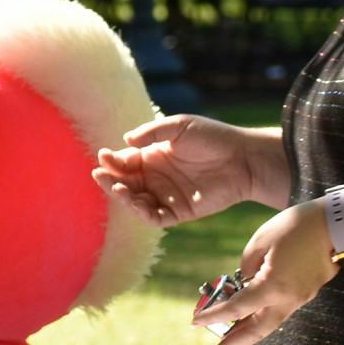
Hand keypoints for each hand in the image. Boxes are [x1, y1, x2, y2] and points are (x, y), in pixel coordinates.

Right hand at [92, 114, 257, 225]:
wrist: (243, 158)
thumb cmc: (212, 137)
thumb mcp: (179, 127)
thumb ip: (151, 133)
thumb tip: (126, 140)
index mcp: (153, 156)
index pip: (124, 162)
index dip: (111, 161)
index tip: (103, 156)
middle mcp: (156, 177)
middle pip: (125, 183)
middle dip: (110, 180)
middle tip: (100, 175)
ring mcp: (166, 195)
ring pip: (136, 202)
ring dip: (123, 197)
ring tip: (118, 188)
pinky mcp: (179, 211)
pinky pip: (155, 218)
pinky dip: (142, 214)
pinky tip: (136, 203)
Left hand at [194, 200, 335, 344]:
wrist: (336, 223)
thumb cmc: (295, 226)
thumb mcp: (260, 241)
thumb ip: (246, 266)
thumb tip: (244, 283)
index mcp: (273, 286)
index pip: (236, 308)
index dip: (213, 316)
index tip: (194, 323)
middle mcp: (288, 299)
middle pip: (256, 331)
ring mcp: (301, 298)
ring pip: (270, 324)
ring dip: (248, 334)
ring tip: (229, 342)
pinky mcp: (308, 292)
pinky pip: (281, 310)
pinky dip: (262, 317)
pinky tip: (251, 317)